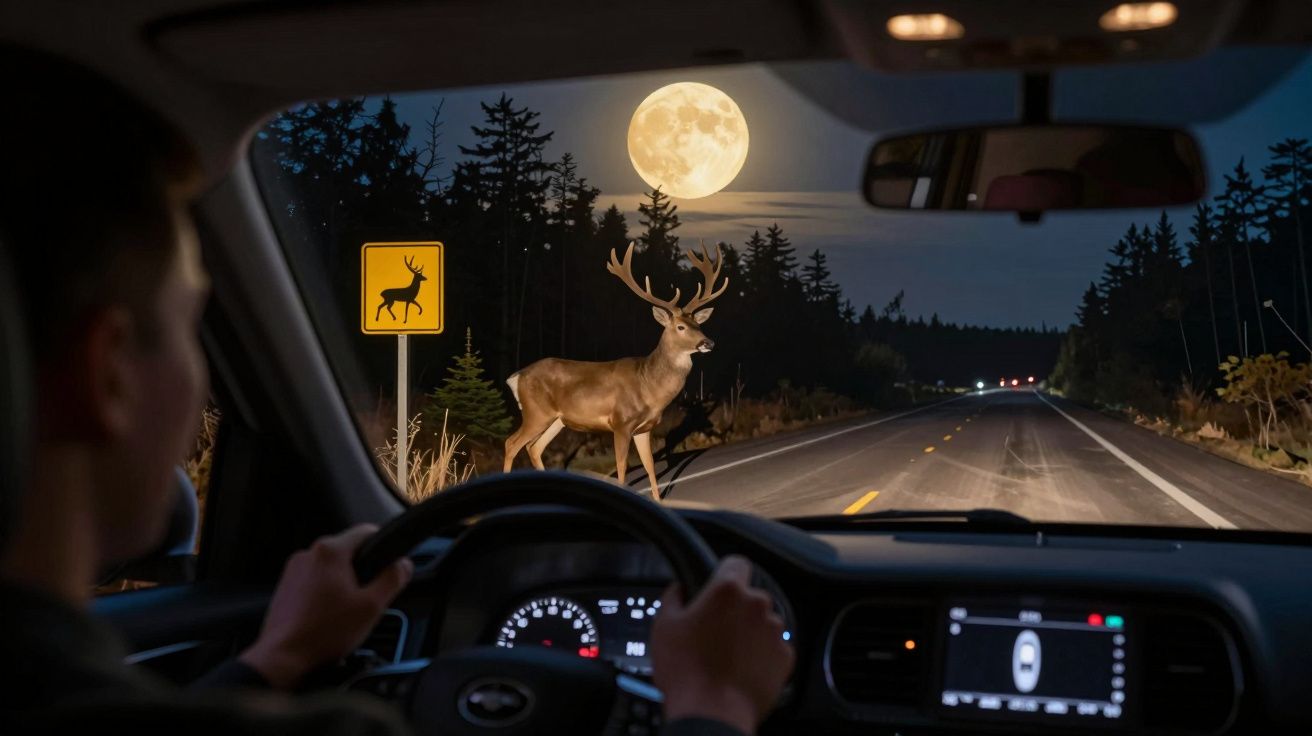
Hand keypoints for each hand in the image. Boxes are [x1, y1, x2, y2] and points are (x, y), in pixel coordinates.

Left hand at [239, 524, 412, 688]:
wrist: (283, 658)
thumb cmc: (323, 633)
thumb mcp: (371, 606)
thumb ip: (392, 579)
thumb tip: (403, 565)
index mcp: (330, 552)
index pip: (366, 531)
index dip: (384, 545)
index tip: (390, 563)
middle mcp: (308, 554)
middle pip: (348, 551)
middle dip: (362, 571)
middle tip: (367, 599)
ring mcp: (293, 570)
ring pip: (330, 568)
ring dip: (342, 584)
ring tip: (344, 613)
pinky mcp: (285, 587)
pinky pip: (313, 582)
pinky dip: (324, 594)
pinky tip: (327, 617)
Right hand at [651, 555, 794, 733]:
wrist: (711, 714)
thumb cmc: (686, 672)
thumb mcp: (664, 626)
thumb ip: (674, 597)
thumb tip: (679, 590)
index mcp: (727, 591)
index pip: (735, 563)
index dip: (724, 573)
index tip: (718, 586)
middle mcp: (757, 606)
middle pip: (748, 597)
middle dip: (734, 610)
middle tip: (713, 631)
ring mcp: (774, 632)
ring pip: (762, 623)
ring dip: (748, 633)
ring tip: (726, 655)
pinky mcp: (785, 657)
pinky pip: (772, 648)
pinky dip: (760, 655)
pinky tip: (740, 669)